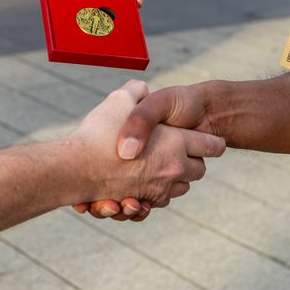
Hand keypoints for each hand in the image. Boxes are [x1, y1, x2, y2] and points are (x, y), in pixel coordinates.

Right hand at [69, 80, 224, 210]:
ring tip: (159, 166)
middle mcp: (174, 168)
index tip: (213, 140)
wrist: (75, 169)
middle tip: (180, 151)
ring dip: (175, 179)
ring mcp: (160, 189)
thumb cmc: (98, 133)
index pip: (211, 145)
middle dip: (193, 161)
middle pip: (199, 170)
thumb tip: (142, 88)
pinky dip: (157, 193)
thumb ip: (136, 90)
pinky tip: (144, 182)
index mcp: (176, 142)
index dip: (212, 141)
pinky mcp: (145, 202)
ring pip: (181, 187)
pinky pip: (161, 201)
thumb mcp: (120, 99)